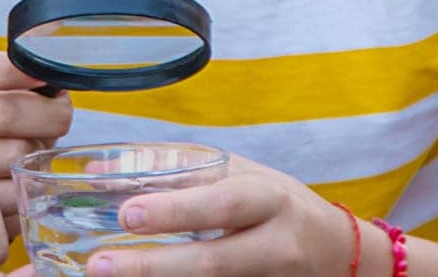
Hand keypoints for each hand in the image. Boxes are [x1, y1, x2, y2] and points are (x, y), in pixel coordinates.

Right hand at [0, 44, 72, 237]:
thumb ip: (22, 62)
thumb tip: (58, 62)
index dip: (13, 72)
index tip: (44, 75)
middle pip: (2, 116)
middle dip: (47, 116)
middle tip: (62, 114)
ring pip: (10, 157)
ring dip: (39, 151)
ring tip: (41, 141)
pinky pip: (5, 193)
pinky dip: (27, 183)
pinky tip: (28, 170)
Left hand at [85, 156, 354, 276]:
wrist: (337, 253)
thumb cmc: (276, 205)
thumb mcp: (242, 176)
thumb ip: (182, 172)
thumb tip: (103, 172)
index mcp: (268, 199)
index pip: (219, 204)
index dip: (175, 210)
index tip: (126, 213)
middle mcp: (274, 245)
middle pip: (212, 262)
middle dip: (153, 266)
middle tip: (100, 265)